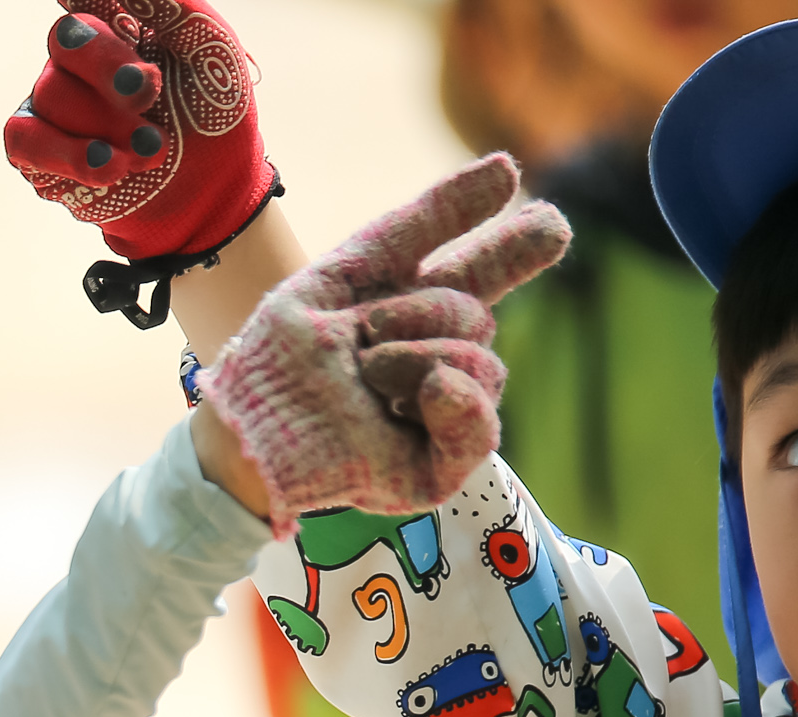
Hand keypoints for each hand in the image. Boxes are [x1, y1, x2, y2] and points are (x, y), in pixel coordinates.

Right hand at [5, 2, 275, 267]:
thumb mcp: (208, 48)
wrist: (209, 195)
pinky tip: (107, 168)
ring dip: (107, 126)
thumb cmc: (213, 115)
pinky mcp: (40, 156)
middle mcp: (80, 60)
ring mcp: (54, 106)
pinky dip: (66, 153)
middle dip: (107, 68)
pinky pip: (25, 139)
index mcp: (120, 24)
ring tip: (152, 152)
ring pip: (51, 94)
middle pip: (65, 39)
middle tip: (147, 94)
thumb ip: (167, 6)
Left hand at [207, 154, 571, 530]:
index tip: (550, 224)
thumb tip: (508, 167)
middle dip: (424, 310)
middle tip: (368, 329)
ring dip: (417, 355)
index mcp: (415, 314)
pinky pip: (480, 428)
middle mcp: (435, 362)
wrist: (247, 421)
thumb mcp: (353, 268)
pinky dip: (458, 400)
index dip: (515, 247)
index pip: (482, 274)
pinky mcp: (434, 467)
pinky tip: (430, 391)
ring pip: (481, 365)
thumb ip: (426, 220)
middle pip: (476, 316)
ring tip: (364, 371)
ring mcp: (438, 417)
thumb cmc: (284, 349)